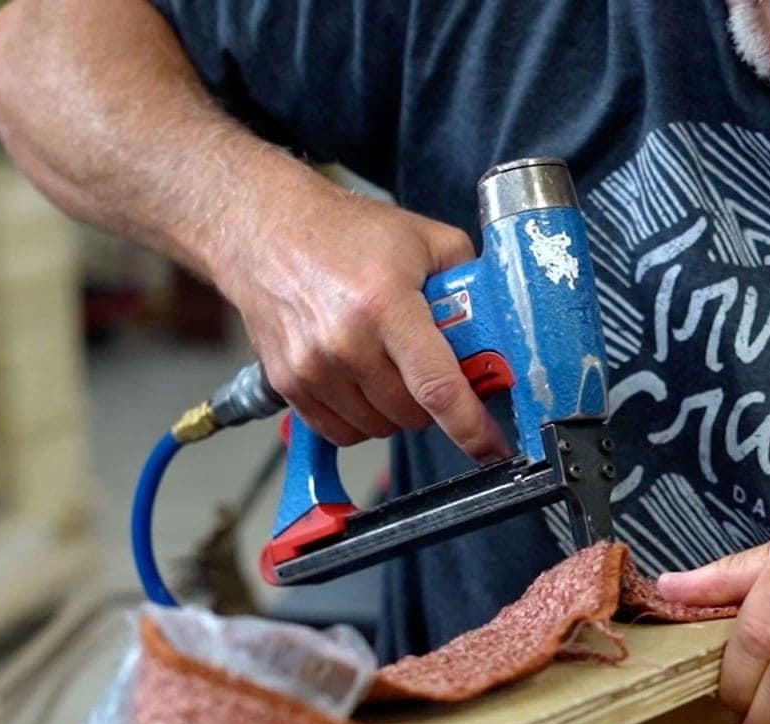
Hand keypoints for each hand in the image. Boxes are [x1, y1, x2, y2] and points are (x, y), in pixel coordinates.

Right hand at [212, 170, 509, 461]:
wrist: (265, 231)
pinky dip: (361, 418)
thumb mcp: (423, 238)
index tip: (492, 447)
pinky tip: (361, 380)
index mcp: (385, 304)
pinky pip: (342, 431)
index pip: (437, 387)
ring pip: (379, 428)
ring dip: (396, 410)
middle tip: (428, 366)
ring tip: (389, 365)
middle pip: (412, 414)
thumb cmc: (343, 232)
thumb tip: (504, 318)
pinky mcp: (289, 383)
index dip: (471, 427)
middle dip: (432, 401)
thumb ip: (469, 277)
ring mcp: (312, 368)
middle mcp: (345, 342)